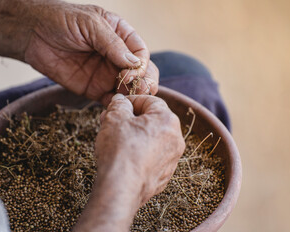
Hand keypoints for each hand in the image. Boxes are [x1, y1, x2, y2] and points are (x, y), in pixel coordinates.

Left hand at [24, 0, 158, 104]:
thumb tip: (135, 63)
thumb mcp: (90, 24)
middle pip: (141, 72)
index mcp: (121, 35)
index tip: (131, 72)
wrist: (31, 33)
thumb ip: (113, 43)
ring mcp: (106, 73)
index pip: (141, 53)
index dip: (141, 65)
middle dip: (144, 82)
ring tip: (129, 101)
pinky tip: (116, 107)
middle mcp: (117, 56)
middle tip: (141, 91)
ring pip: (129, 88)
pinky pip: (110, 100)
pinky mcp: (94, 89)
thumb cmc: (60, 19)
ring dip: (133, 96)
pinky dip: (116, 105)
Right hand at [73, 94, 184, 231]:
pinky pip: (153, 158)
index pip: (151, 101)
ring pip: (153, 140)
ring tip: (115, 139)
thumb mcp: (114, 118)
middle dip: (131, 119)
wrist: (121, 188)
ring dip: (136, 136)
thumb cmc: (120, 150)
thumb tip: (120, 101)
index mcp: (168, 120)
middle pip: (153, 121)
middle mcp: (176, 139)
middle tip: (112, 122)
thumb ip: (119, 105)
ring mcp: (172, 159)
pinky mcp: (165, 176)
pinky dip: (140, 154)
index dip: (132, 100)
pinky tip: (124, 157)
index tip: (118, 106)